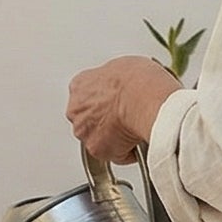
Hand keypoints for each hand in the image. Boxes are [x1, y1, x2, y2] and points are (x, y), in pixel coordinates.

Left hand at [66, 56, 181, 163]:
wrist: (144, 101)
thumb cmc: (137, 81)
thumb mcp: (125, 66)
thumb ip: (115, 80)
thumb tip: (126, 84)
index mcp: (80, 85)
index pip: (86, 95)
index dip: (103, 99)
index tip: (114, 102)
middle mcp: (77, 110)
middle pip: (88, 118)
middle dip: (104, 120)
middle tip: (126, 116)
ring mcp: (85, 132)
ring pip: (98, 138)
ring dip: (113, 137)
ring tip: (135, 130)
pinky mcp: (98, 151)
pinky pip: (115, 154)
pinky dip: (127, 152)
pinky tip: (139, 140)